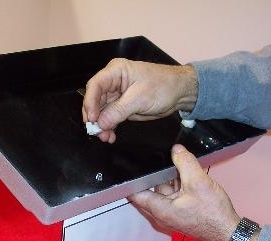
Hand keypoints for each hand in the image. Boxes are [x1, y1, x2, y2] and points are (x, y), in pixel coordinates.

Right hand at [82, 58, 197, 142]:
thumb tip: (100, 123)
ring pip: (101, 111)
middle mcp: (113, 82)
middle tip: (97, 132)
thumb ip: (118, 111)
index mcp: (116, 71)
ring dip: (101, 125)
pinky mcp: (122, 106)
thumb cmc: (163, 86)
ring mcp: (117, 95)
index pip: (95, 86)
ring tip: (105, 137)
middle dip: (95, 117)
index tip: (92, 119)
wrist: (180, 92)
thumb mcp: (140, 98)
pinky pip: (110, 117)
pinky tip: (110, 136)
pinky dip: (109, 127)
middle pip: (95, 100)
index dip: (90, 103)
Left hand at [128, 144, 241, 240]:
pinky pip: (175, 192)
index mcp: (159, 208)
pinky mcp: (181, 210)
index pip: (135, 192)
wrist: (229, 231)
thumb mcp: (198, 182)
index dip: (130, 178)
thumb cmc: (212, 213)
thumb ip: (185, 163)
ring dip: (170, 176)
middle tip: (156, 153)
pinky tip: (186, 170)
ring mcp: (171, 211)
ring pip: (165, 188)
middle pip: (151, 187)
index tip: (128, 163)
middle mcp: (161, 211)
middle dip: (155, 172)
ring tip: (175, 158)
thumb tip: (176, 149)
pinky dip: (179, 182)